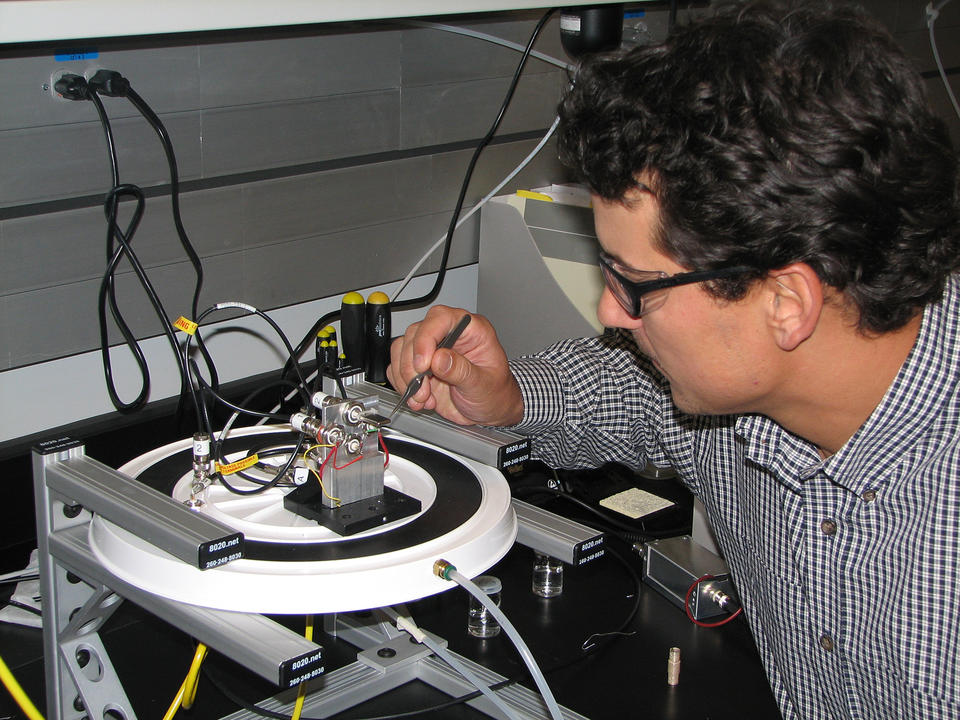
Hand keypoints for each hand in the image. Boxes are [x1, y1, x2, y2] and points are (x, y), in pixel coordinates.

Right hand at [387, 306, 523, 425]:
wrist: (490, 411)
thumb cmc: (496, 393)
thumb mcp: (484, 384)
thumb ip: (462, 371)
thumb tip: (439, 358)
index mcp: (470, 330)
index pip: (441, 318)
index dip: (427, 338)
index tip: (423, 364)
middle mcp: (448, 335)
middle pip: (415, 334)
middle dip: (413, 365)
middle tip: (422, 389)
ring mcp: (431, 350)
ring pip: (402, 350)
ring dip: (406, 377)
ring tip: (422, 398)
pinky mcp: (419, 367)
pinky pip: (398, 367)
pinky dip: (402, 385)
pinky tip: (419, 399)